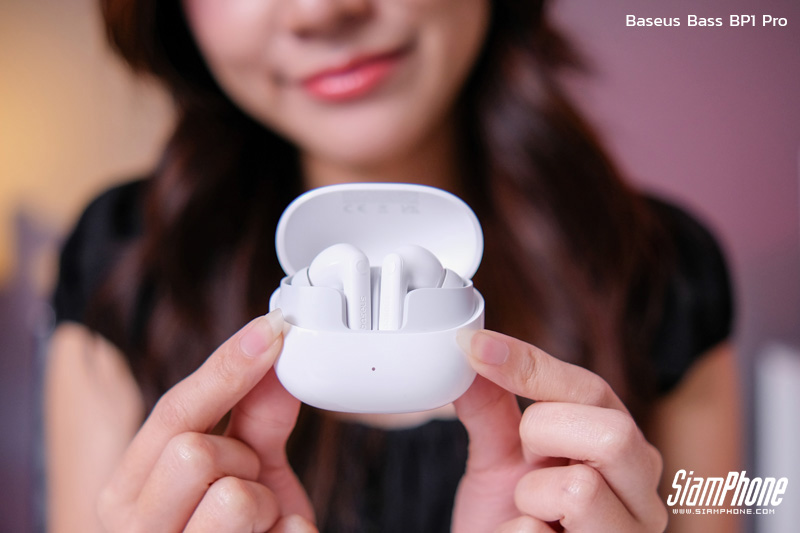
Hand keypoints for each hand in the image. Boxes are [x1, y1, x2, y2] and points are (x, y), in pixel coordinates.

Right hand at [97, 310, 316, 531]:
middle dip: (239, 459)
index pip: (171, 414)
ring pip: (232, 499)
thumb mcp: (240, 470)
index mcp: (126, 492)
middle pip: (193, 452)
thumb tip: (273, 353)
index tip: (272, 331)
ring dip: (265, 503)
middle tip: (247, 480)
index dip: (227, 366)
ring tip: (258, 521)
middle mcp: (135, 531)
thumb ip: (252, 415)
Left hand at [453, 330, 667, 532]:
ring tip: (529, 512)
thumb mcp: (499, 461)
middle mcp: (641, 493)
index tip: (475, 347)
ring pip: (582, 488)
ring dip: (530, 497)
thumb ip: (491, 409)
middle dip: (544, 437)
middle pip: (611, 433)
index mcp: (619, 449)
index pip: (592, 390)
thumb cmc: (506, 521)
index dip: (532, 365)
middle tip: (525, 464)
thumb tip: (470, 351)